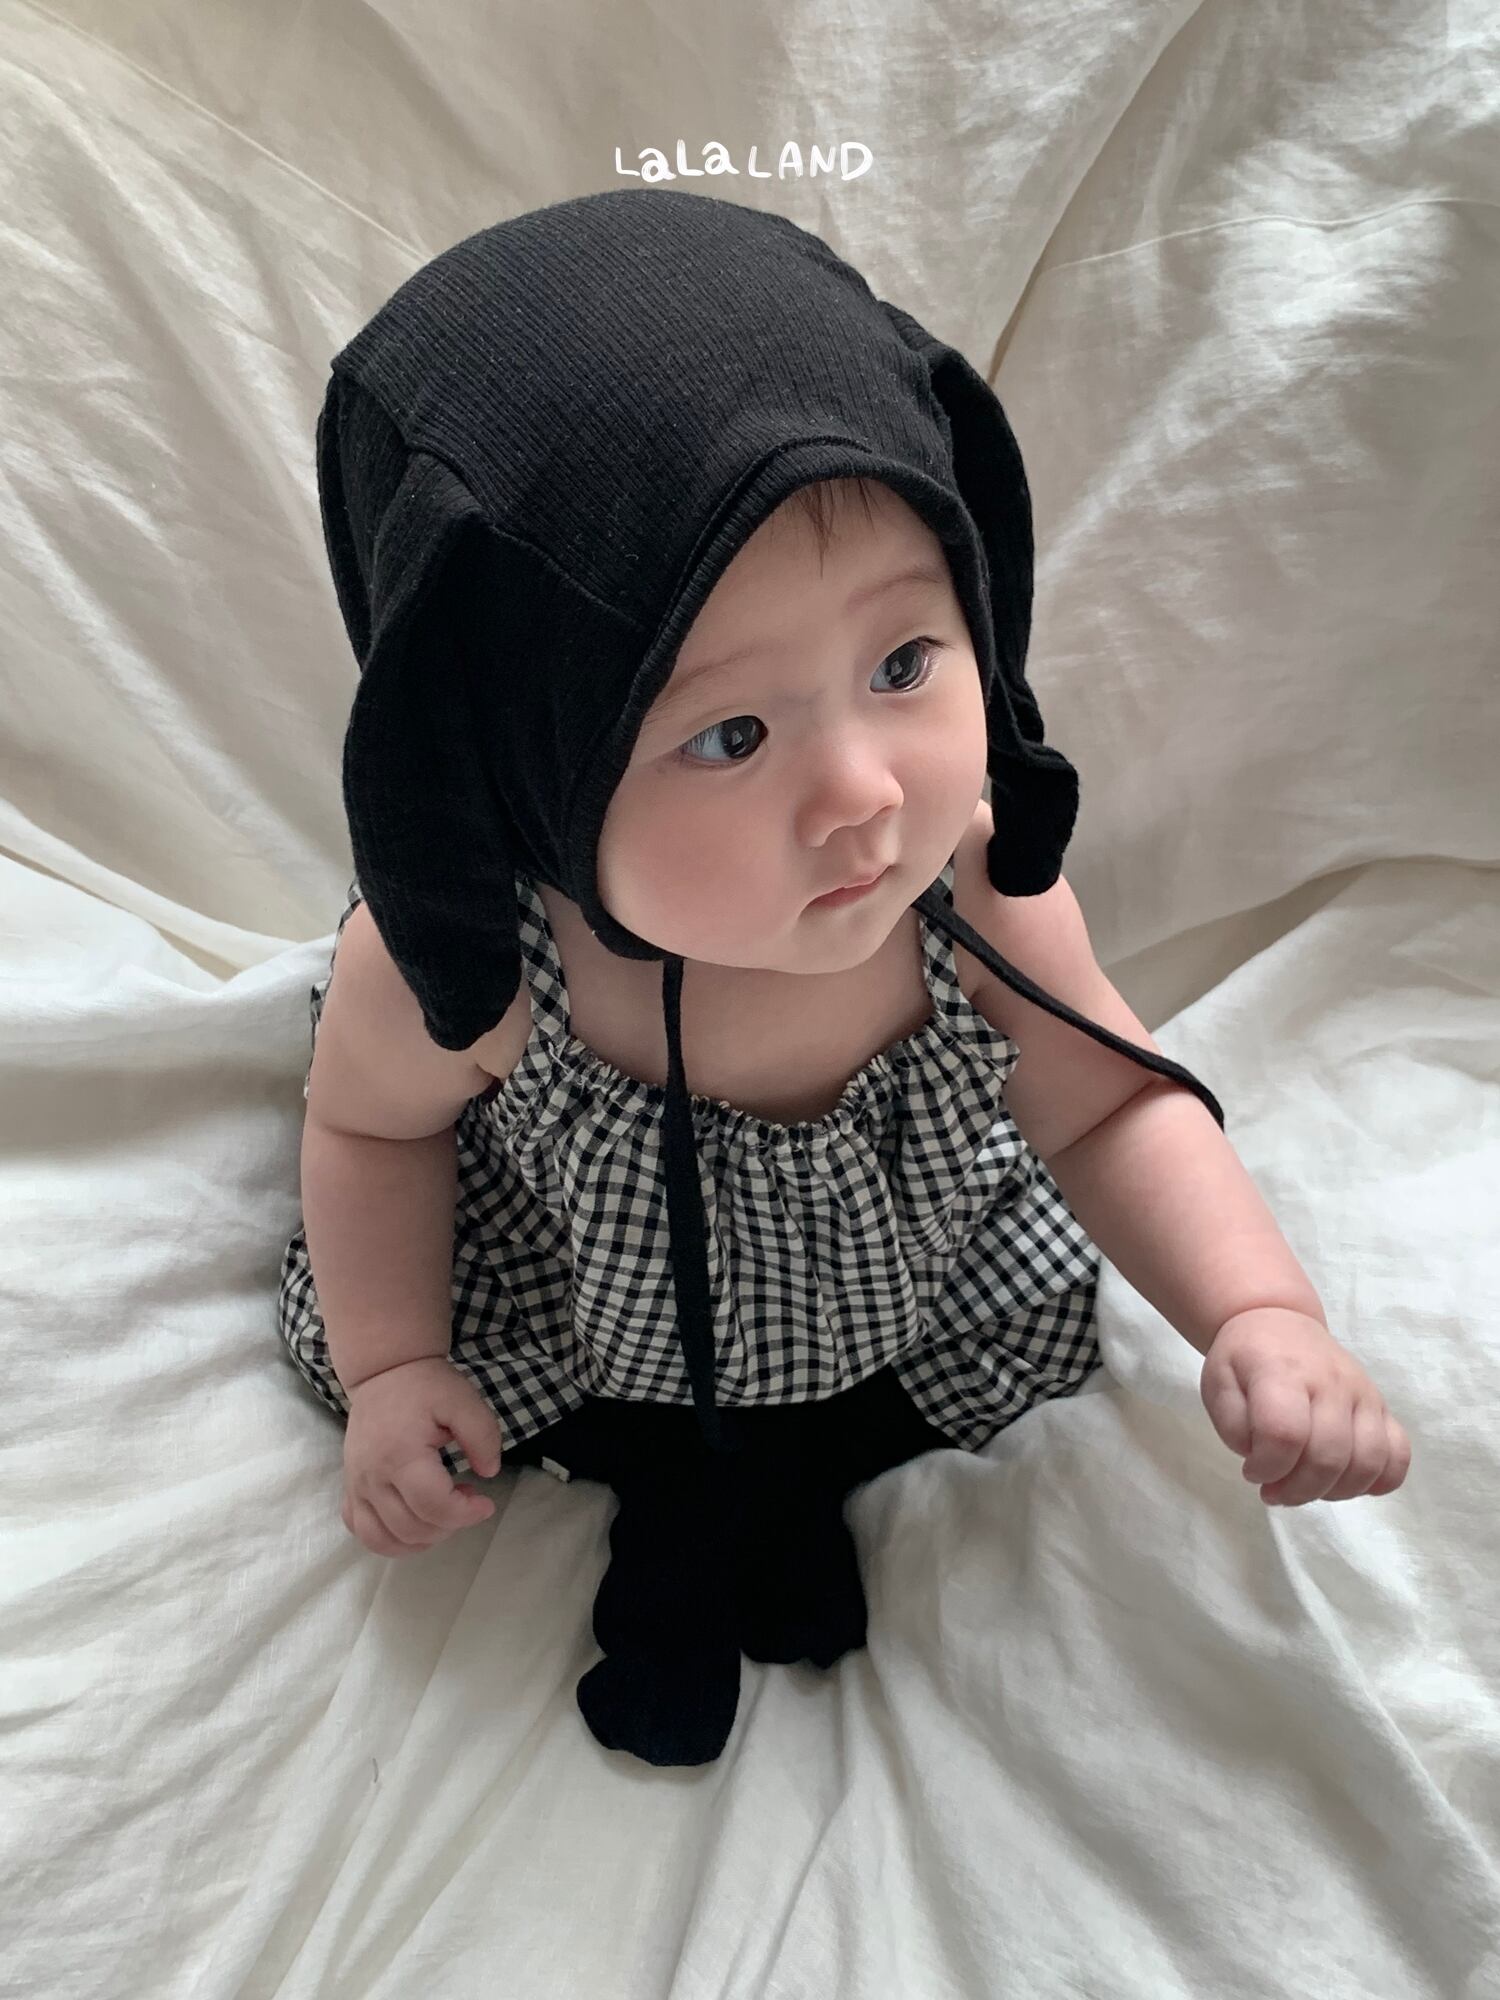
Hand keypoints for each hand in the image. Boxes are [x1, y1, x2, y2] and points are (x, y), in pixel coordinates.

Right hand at [340, 1356, 503, 1556]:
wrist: (384, 1372)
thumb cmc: (426, 1386)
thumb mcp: (463, 1400)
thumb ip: (482, 1436)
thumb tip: (489, 1472)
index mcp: (400, 1455)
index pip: (433, 1506)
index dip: (465, 1514)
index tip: (486, 1502)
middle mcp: (372, 1477)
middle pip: (410, 1528)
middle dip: (448, 1525)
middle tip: (465, 1498)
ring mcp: (356, 1486)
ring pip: (382, 1539)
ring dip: (420, 1540)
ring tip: (441, 1514)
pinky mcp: (350, 1488)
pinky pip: (362, 1531)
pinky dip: (389, 1539)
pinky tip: (413, 1522)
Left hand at [1199, 1307, 1410, 1506]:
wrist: (1279, 1322)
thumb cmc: (1245, 1359)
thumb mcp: (1218, 1385)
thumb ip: (1235, 1428)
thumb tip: (1266, 1463)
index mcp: (1282, 1371)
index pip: (1285, 1433)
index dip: (1267, 1468)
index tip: (1252, 1472)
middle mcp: (1331, 1381)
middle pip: (1329, 1455)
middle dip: (1297, 1489)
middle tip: (1274, 1491)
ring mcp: (1364, 1393)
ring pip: (1368, 1461)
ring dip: (1335, 1491)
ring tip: (1306, 1487)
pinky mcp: (1382, 1406)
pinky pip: (1399, 1453)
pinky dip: (1380, 1480)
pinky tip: (1348, 1483)